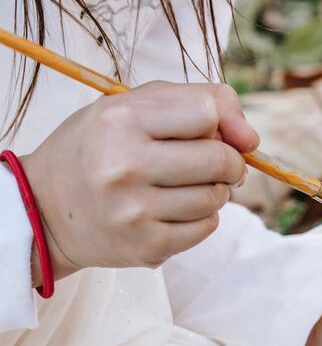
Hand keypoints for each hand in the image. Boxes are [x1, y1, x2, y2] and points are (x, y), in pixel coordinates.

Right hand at [21, 81, 257, 281]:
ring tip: (182, 186)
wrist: (43, 209)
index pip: (207, 111)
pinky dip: (202, 217)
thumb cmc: (100, 147)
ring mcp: (135, 210)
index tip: (209, 132)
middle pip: (220, 159)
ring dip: (214, 190)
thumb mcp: (134, 105)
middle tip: (210, 162)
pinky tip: (172, 209)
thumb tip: (252, 139)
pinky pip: (207, 227)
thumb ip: (200, 100)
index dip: (219, 122)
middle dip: (226, 160)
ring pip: (217, 196)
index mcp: (120, 119)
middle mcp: (124, 165)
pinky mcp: (145, 245)